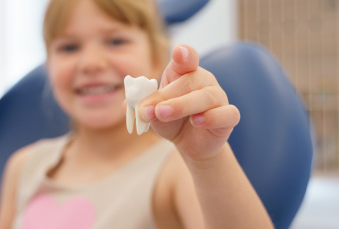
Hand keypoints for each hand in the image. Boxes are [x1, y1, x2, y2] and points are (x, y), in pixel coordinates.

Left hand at [138, 45, 239, 160]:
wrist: (189, 143)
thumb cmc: (171, 120)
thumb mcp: (152, 113)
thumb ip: (142, 106)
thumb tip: (127, 104)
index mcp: (184, 73)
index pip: (186, 58)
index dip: (184, 54)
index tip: (179, 52)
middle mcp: (204, 81)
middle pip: (189, 81)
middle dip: (167, 96)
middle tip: (152, 110)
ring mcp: (219, 97)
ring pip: (206, 97)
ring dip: (183, 105)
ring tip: (163, 114)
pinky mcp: (228, 117)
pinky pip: (227, 113)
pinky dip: (212, 117)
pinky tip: (197, 122)